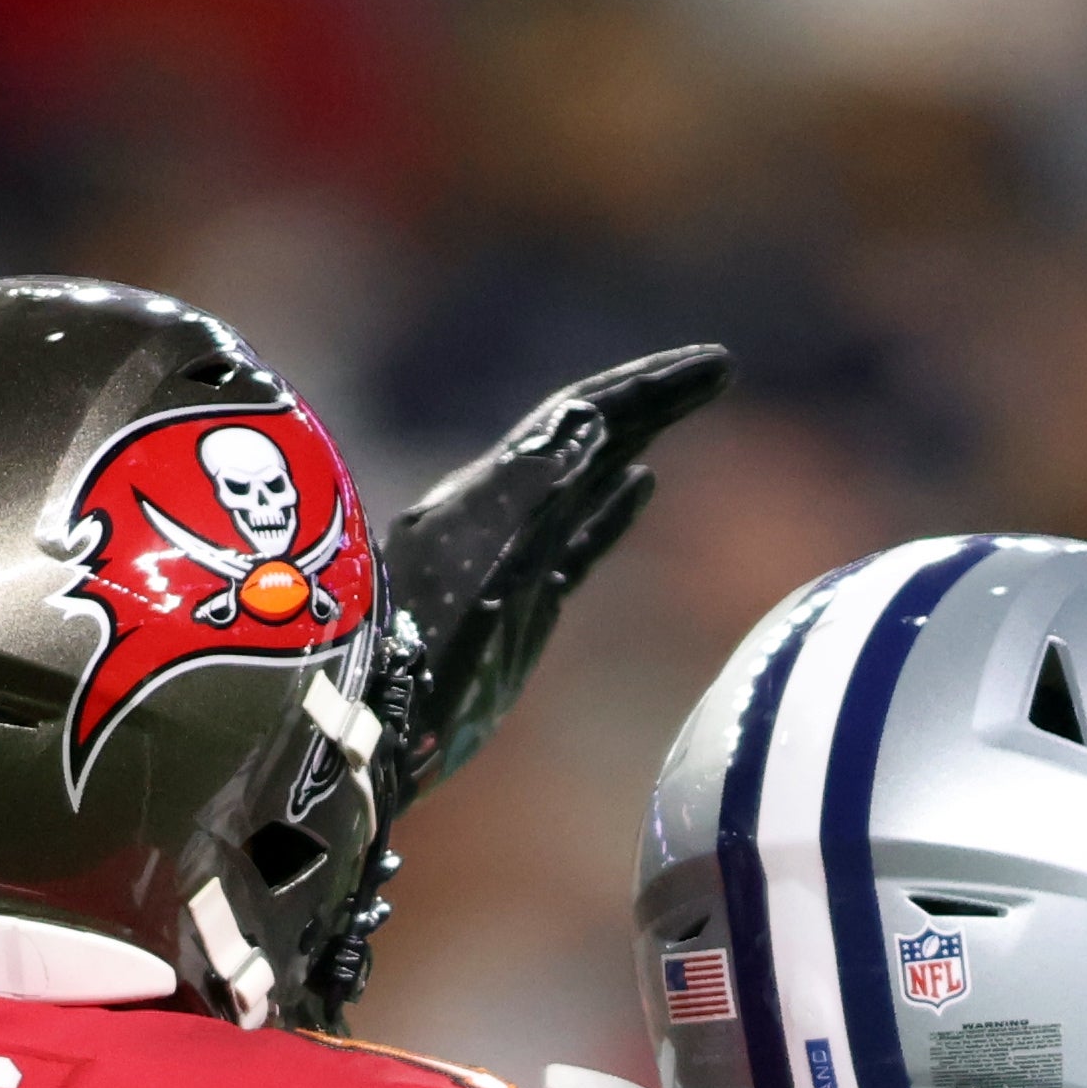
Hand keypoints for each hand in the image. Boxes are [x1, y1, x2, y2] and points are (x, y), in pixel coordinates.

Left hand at [373, 345, 734, 810]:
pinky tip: (643, 486)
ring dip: (637, 441)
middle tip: (716, 370)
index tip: (712, 365)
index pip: (582, 419)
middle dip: (651, 400)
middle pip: (588, 437)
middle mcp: (503, 509)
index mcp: (495, 491)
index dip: (647, 387)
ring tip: (682, 407)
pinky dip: (613, 508)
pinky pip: (578, 537)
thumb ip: (533, 493)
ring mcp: (512, 553)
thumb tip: (594, 421)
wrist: (370, 723)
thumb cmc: (418, 654)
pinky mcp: (520, 599)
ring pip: (586, 479)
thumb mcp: (478, 567)